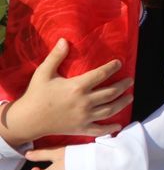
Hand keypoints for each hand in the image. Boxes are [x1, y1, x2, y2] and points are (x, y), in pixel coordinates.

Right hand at [5, 39, 131, 143]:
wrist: (26, 120)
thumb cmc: (36, 94)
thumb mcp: (44, 73)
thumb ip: (56, 56)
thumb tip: (64, 40)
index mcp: (77, 86)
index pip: (101, 74)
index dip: (113, 67)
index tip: (119, 63)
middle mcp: (84, 102)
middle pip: (111, 92)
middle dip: (123, 85)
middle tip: (130, 80)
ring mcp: (83, 117)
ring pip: (110, 110)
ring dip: (122, 103)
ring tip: (130, 96)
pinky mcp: (80, 129)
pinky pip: (99, 130)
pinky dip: (110, 128)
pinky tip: (118, 125)